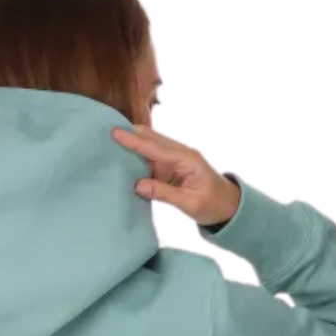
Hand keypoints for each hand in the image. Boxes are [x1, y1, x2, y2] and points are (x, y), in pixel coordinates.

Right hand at [111, 125, 240, 226]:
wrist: (228, 206)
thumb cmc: (212, 205)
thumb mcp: (190, 204)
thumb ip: (164, 194)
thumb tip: (138, 185)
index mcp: (187, 159)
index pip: (156, 148)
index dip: (134, 141)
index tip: (116, 132)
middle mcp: (180, 154)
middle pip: (152, 139)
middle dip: (131, 133)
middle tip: (107, 129)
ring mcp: (175, 160)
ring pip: (150, 147)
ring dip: (133, 143)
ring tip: (110, 140)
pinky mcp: (171, 168)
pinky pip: (151, 159)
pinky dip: (137, 156)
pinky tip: (123, 156)